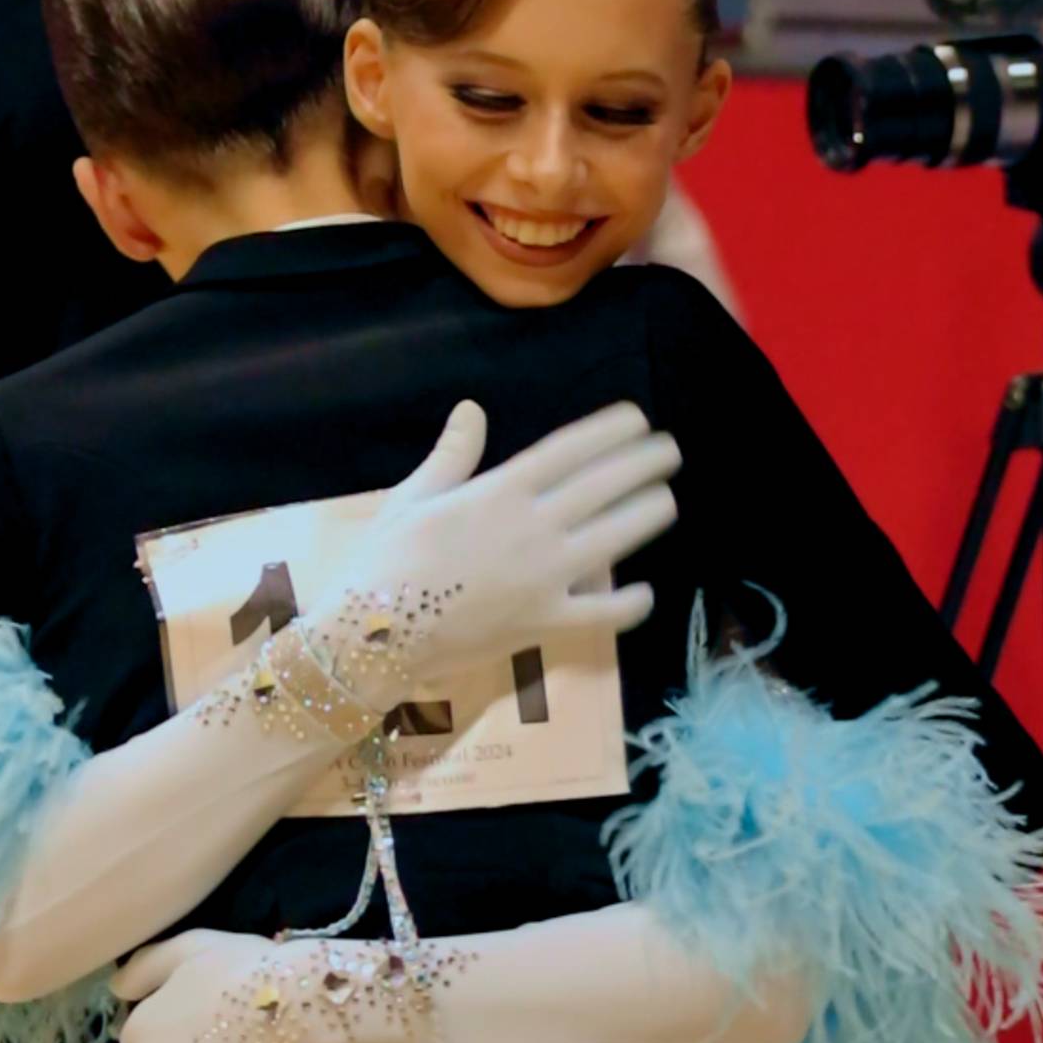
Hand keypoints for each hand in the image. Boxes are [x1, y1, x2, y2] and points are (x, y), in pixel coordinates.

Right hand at [304, 398, 680, 708]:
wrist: (372, 634)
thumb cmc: (384, 561)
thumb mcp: (412, 497)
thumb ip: (451, 455)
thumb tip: (472, 409)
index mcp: (499, 492)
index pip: (570, 450)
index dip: (610, 432)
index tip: (638, 420)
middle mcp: (532, 528)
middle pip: (604, 486)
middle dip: (643, 464)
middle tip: (670, 451)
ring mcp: (545, 577)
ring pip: (615, 539)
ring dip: (648, 516)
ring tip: (667, 501)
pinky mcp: (546, 623)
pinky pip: (601, 614)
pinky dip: (629, 604)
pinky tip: (646, 593)